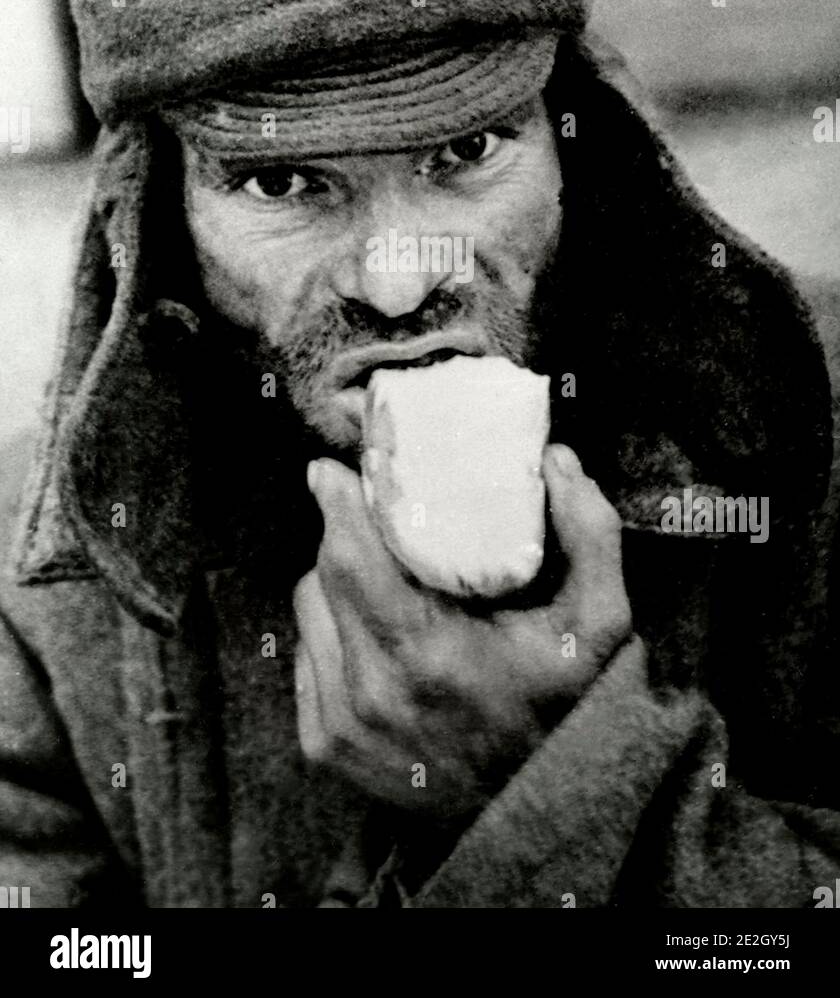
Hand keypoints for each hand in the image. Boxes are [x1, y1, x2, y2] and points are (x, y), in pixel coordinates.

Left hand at [293, 444, 632, 817]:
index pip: (351, 558)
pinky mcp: (324, 745)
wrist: (532, 816)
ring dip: (335, 582)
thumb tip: (556, 459)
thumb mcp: (598, 627)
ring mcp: (341, 724)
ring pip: (309, 610)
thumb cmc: (561, 709)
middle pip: (324, 574)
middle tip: (374, 513)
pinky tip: (375, 634)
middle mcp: (371, 693)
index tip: (330, 469)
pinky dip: (331, 631)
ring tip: (383, 579)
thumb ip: (591, 536)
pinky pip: (307, 654)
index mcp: (428, 655)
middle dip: (343, 533)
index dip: (336, 504)